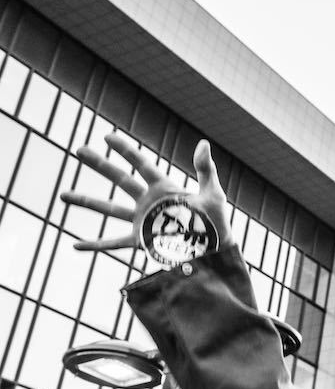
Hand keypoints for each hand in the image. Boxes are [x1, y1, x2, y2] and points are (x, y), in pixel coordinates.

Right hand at [62, 132, 230, 257]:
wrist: (214, 252)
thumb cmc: (217, 223)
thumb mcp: (212, 194)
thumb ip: (205, 170)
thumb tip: (203, 143)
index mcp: (165, 189)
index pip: (142, 164)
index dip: (125, 150)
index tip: (107, 136)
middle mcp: (149, 202)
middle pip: (120, 179)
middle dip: (99, 165)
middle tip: (79, 150)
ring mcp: (143, 222)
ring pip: (109, 209)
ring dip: (86, 202)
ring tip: (63, 195)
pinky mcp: (141, 241)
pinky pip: (113, 243)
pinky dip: (95, 245)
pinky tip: (76, 245)